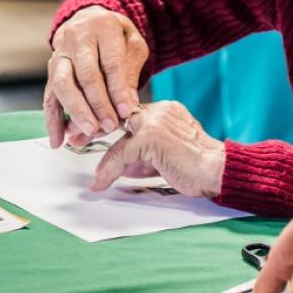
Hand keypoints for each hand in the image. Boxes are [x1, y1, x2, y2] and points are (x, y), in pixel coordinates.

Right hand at [45, 6, 148, 146]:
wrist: (90, 20)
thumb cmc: (116, 36)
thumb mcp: (133, 44)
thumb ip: (130, 70)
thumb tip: (127, 102)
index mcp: (102, 27)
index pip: (110, 62)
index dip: (118, 88)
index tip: (126, 110)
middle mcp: (76, 39)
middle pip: (84, 74)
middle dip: (97, 103)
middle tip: (109, 125)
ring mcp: (60, 54)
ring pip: (62, 84)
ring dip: (75, 111)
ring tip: (89, 132)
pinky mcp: (51, 70)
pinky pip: (49, 95)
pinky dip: (52, 119)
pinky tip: (57, 139)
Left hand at [91, 101, 224, 197]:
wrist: (218, 171)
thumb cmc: (196, 168)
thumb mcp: (163, 157)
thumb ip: (142, 155)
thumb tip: (119, 165)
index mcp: (164, 111)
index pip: (128, 114)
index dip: (107, 124)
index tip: (88, 132)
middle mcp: (159, 110)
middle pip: (117, 118)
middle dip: (94, 129)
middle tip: (75, 138)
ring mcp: (155, 121)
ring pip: (119, 138)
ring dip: (105, 159)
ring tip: (96, 177)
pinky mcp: (152, 137)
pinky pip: (122, 153)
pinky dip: (110, 169)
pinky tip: (102, 182)